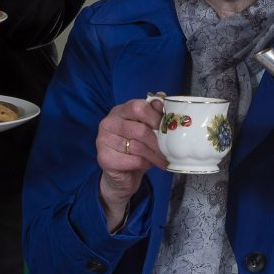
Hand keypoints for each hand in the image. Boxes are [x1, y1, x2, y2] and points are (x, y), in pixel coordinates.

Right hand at [96, 98, 165, 229]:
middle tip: (170, 150)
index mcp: (119, 111)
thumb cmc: (136, 148)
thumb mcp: (145, 129)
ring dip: (154, 155)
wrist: (122, 175)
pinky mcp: (104, 158)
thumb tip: (162, 98)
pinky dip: (144, 164)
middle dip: (158, 142)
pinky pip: (132, 160)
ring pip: (137, 147)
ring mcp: (103, 140)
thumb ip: (152, 114)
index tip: (168, 129)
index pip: (138, 107)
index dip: (156, 118)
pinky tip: (148, 165)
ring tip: (164, 160)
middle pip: (139, 129)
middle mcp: (108, 122)